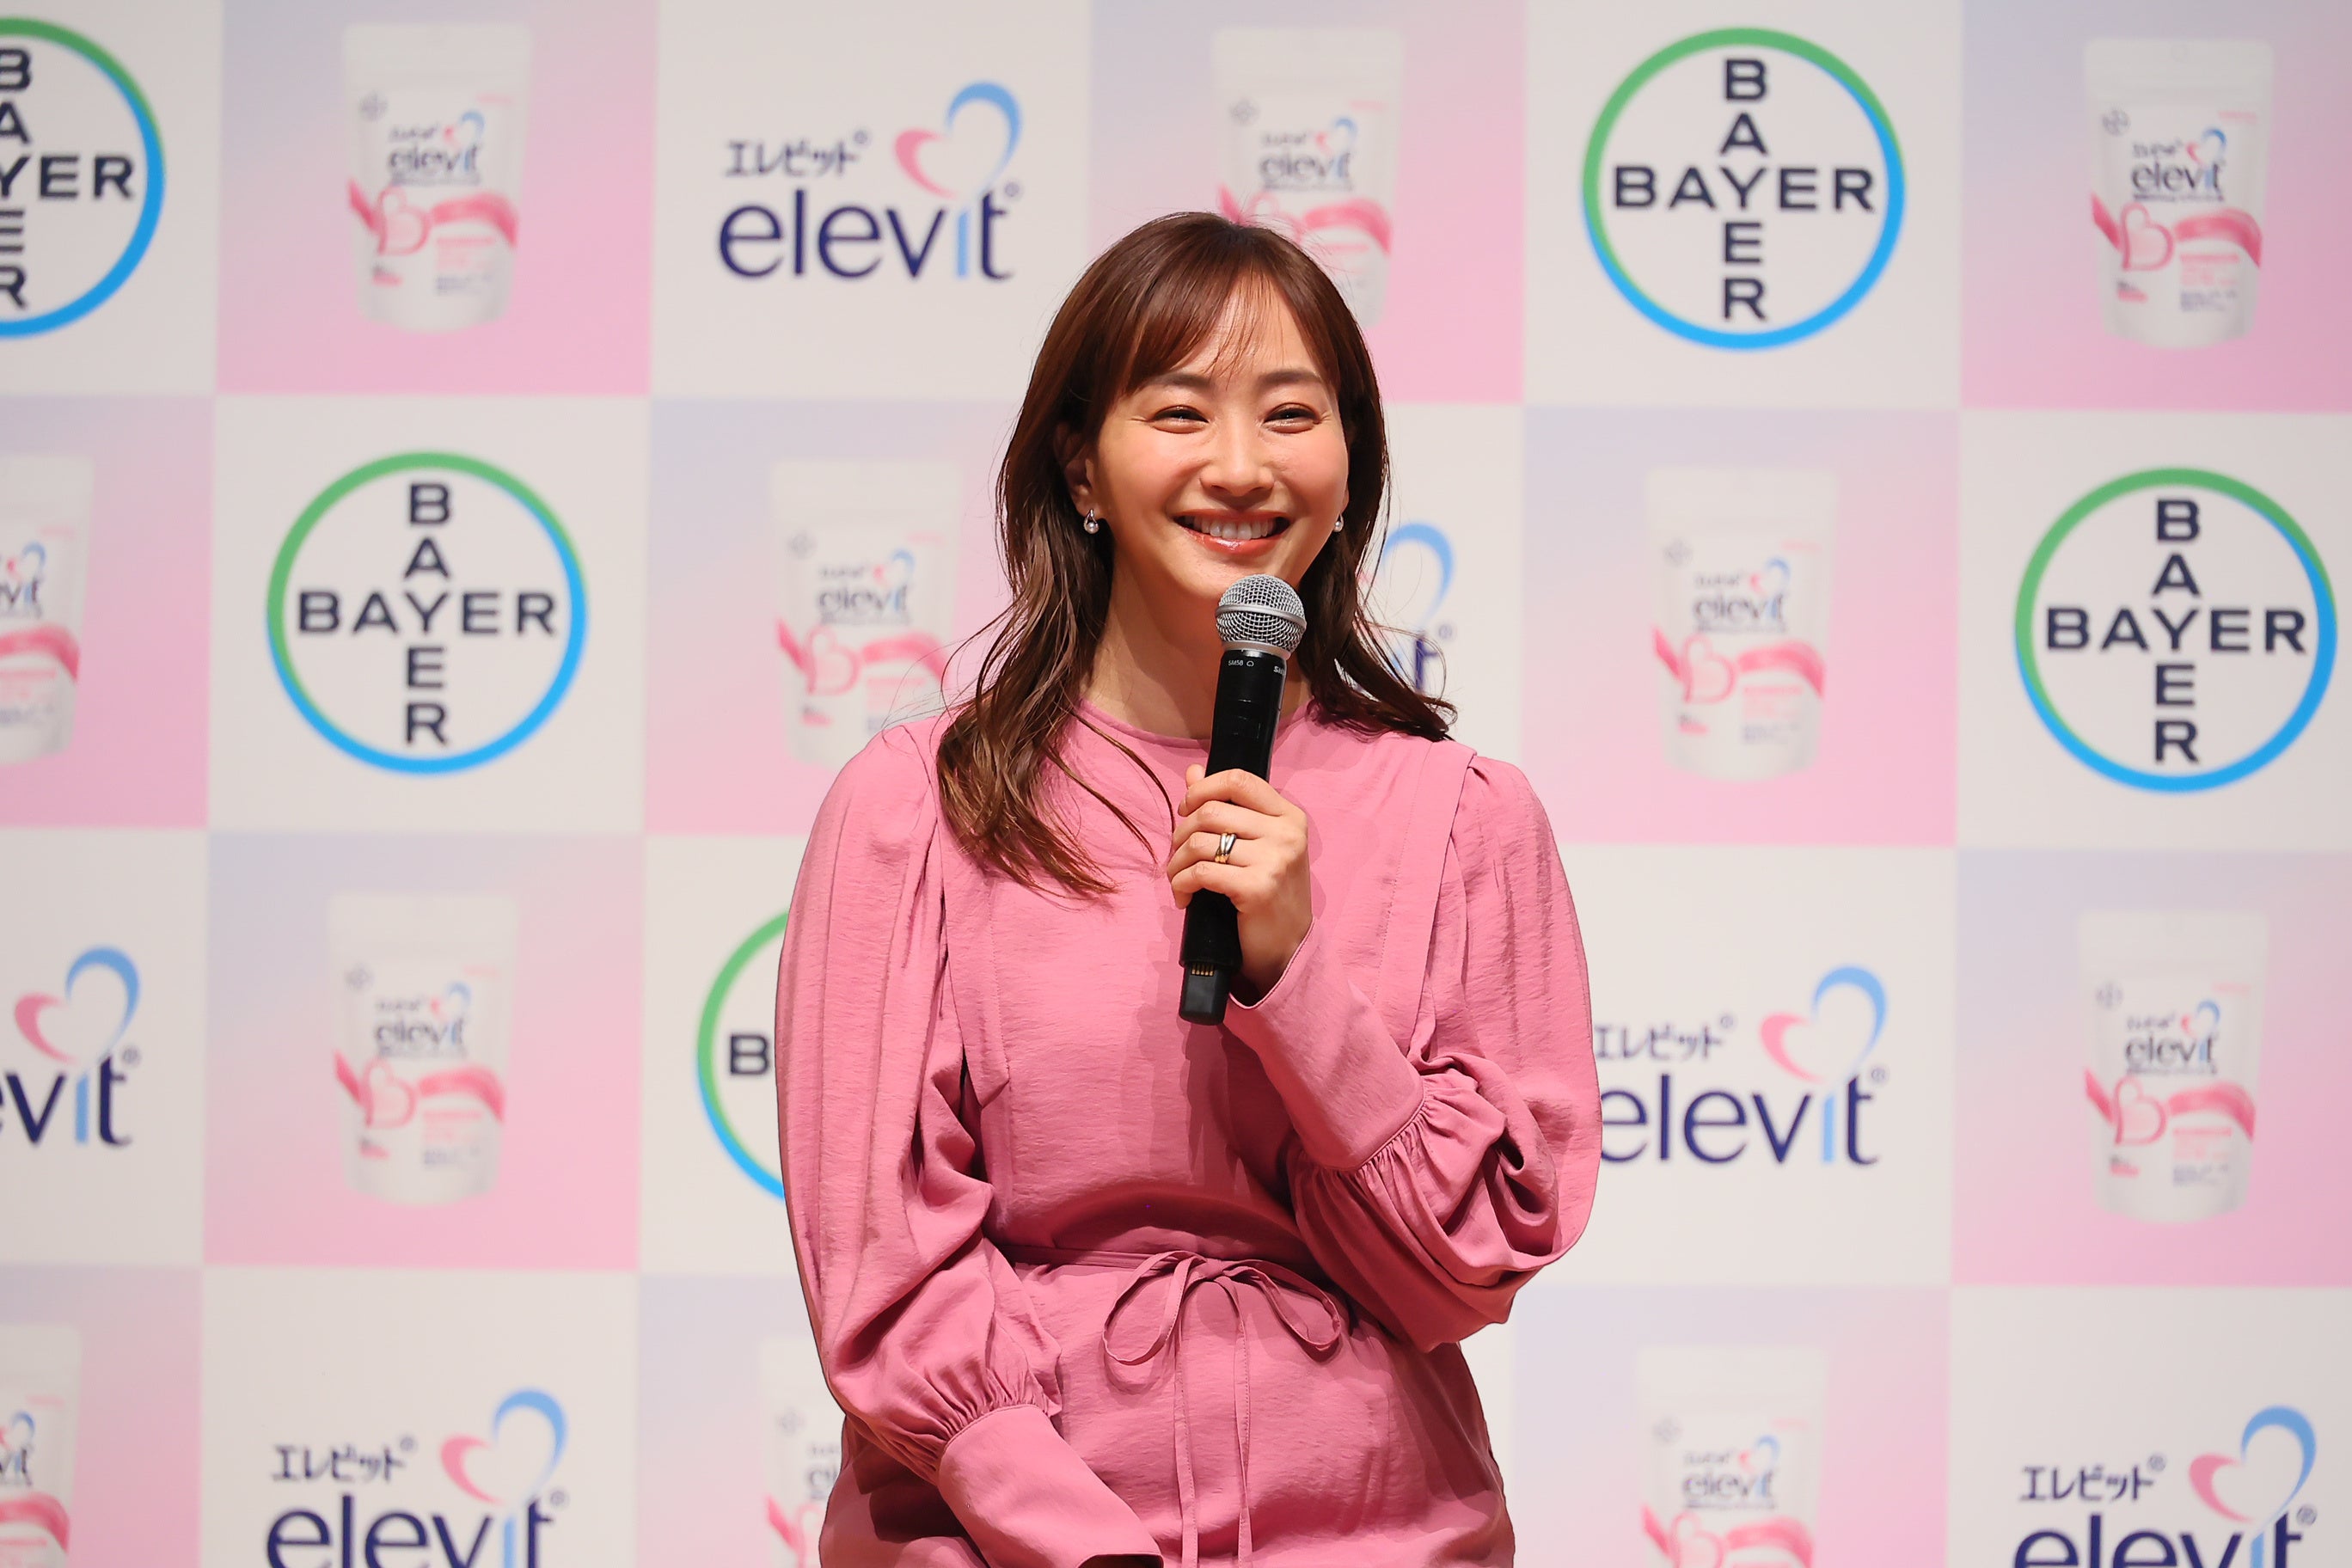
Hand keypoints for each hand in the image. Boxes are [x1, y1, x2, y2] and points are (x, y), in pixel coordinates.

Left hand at [1167, 763, 1311, 1000]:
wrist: (1288, 947)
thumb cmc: (1270, 894)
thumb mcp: (1257, 846)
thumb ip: (1227, 808)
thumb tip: (1192, 773)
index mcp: (1289, 816)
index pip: (1238, 780)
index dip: (1203, 789)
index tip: (1185, 810)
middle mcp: (1286, 833)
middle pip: (1210, 812)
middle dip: (1180, 833)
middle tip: (1177, 856)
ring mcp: (1274, 860)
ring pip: (1200, 842)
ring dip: (1176, 862)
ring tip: (1177, 879)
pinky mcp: (1257, 888)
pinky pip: (1201, 873)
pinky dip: (1181, 884)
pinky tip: (1184, 898)